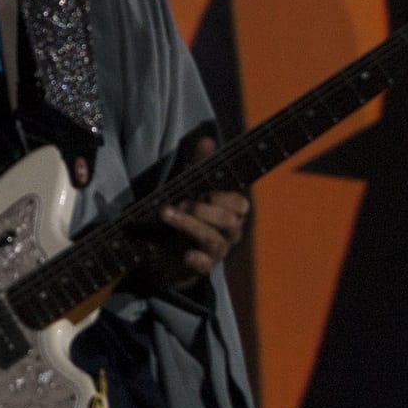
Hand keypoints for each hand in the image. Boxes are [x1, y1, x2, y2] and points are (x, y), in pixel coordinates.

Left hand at [147, 138, 249, 291]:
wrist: (169, 249)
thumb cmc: (187, 212)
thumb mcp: (191, 186)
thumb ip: (200, 165)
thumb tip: (207, 140)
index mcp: (231, 212)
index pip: (240, 204)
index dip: (223, 197)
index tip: (203, 191)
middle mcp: (230, 232)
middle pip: (230, 222)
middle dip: (204, 210)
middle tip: (180, 202)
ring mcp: (217, 251)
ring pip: (215, 241)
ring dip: (191, 225)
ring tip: (167, 214)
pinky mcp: (202, 267)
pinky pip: (206, 266)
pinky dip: (197, 259)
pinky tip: (186, 254)